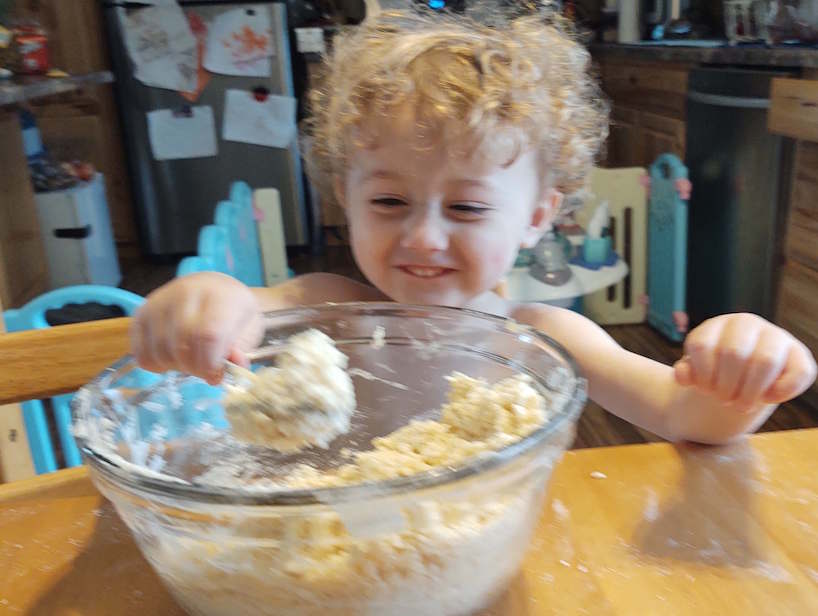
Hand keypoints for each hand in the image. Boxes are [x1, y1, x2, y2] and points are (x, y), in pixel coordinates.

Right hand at [131, 272, 263, 383]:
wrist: (215, 290)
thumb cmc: (234, 313)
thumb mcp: (250, 328)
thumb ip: (243, 348)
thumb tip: (236, 365)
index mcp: (220, 295)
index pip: (208, 335)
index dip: (210, 364)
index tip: (216, 376)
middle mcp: (186, 292)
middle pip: (182, 345)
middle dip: (195, 369)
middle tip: (206, 371)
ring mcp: (160, 302)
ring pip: (160, 351)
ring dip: (176, 367)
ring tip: (191, 361)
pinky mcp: (141, 313)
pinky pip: (140, 352)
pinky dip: (155, 364)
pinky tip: (172, 359)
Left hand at [674, 313, 816, 407]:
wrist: (742, 378)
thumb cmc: (715, 373)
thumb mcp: (695, 372)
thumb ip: (686, 372)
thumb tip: (682, 374)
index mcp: (716, 325)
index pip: (701, 345)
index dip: (701, 375)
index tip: (703, 389)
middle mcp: (746, 323)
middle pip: (733, 354)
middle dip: (725, 387)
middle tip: (723, 400)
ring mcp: (775, 336)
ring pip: (765, 361)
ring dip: (750, 392)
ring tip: (740, 405)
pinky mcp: (799, 355)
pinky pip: (800, 372)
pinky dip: (783, 392)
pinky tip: (768, 398)